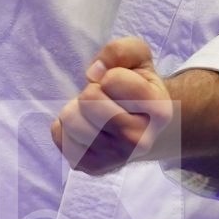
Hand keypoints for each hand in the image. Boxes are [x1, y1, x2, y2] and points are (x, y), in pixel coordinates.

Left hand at [50, 37, 173, 174]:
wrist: (144, 127)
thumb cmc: (139, 87)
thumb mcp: (140, 58)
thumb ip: (122, 50)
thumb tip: (94, 72)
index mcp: (158, 111)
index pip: (111, 79)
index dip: (110, 74)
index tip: (119, 84)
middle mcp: (141, 140)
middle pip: (88, 99)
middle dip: (91, 90)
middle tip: (104, 98)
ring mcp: (116, 158)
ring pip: (70, 119)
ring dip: (76, 108)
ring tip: (93, 113)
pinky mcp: (93, 167)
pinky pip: (59, 136)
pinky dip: (65, 126)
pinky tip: (85, 127)